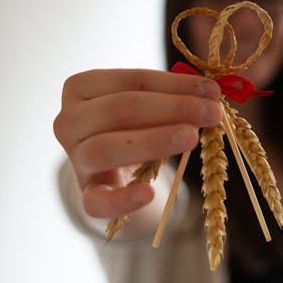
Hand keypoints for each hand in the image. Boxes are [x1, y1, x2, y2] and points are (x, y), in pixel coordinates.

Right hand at [53, 68, 221, 218]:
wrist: (111, 171)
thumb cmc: (131, 127)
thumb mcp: (145, 106)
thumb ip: (172, 96)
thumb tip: (210, 93)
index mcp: (80, 87)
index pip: (132, 81)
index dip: (175, 85)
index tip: (213, 91)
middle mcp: (69, 120)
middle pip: (119, 110)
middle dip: (172, 109)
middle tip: (212, 113)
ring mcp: (75, 159)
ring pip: (106, 148)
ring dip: (153, 141)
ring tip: (191, 137)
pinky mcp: (84, 195)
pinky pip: (97, 202)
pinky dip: (123, 199)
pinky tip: (149, 194)